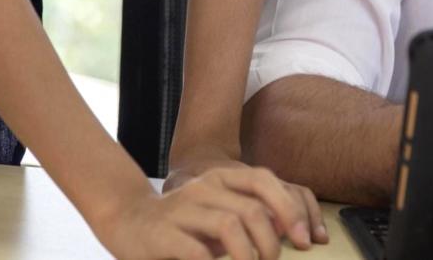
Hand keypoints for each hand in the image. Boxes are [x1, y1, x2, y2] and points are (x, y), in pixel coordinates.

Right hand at [88, 170, 308, 259]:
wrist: (127, 219)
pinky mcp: (162, 234)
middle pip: (252, 209)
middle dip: (272, 240)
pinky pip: (196, 251)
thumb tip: (292, 231)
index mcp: (222, 179)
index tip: (305, 240)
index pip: (265, 182)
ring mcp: (182, 208)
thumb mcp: (219, 215)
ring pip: (229, 225)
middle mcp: (204, 188)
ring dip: (248, 253)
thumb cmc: (183, 223)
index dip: (291, 210)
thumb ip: (251, 217)